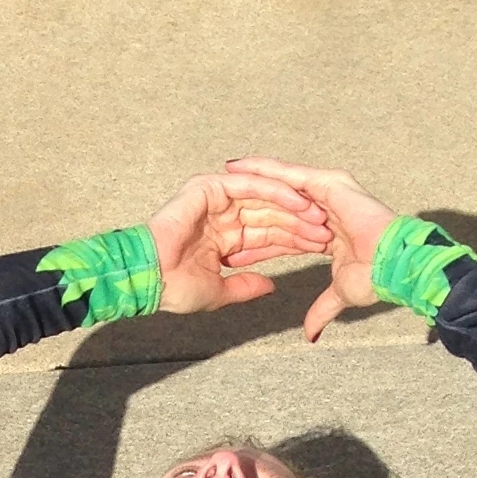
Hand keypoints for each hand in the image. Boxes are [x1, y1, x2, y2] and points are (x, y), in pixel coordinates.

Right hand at [146, 168, 330, 317]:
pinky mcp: (210, 188)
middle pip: (270, 215)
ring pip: (264, 198)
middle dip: (299, 223)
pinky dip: (275, 192)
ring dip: (293, 206)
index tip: (320, 249)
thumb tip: (270, 286)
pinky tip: (298, 202)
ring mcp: (216, 199)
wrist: (149, 280)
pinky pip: (250, 185)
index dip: (293, 241)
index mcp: (225, 239)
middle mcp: (222, 215)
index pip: (267, 235)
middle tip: (327, 231)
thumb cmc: (175, 290)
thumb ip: (245, 287)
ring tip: (318, 217)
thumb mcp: (220, 292)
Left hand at [223, 157, 398, 341]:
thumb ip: (322, 309)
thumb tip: (310, 334)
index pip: (284, 233)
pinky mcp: (329, 184)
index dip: (257, 240)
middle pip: (279, 204)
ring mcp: (328, 192)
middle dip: (249, 201)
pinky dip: (264, 171)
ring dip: (252, 178)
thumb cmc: (375, 277)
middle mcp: (325, 207)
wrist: (392, 265)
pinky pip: (290, 175)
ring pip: (282, 183)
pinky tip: (240, 168)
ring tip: (224, 173)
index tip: (230, 246)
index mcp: (326, 230)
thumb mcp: (340, 294)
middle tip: (218, 197)